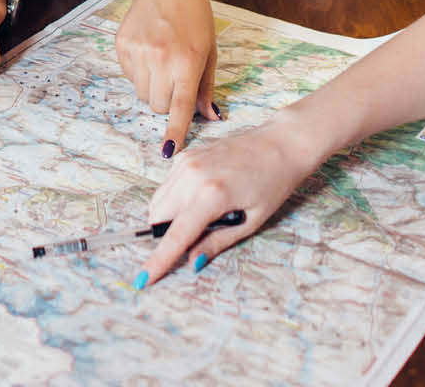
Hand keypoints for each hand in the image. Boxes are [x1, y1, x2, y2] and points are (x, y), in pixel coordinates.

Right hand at [116, 0, 220, 156]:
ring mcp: (139, 53)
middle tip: (174, 80)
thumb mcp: (209, 51)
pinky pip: (129, 76)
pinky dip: (139, 72)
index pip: (180, 107)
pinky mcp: (122, 47)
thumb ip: (206, 86)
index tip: (169, 151)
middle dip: (167, 101)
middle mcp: (161, 59)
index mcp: (188, 62)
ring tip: (161, 61)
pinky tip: (148, 50)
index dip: (175, 131)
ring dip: (152, 87)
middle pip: (158, 105)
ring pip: (142, 94)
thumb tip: (210, 116)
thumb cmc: (194, 18)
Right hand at [138, 123, 315, 286]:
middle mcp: (192, 176)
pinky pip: (167, 185)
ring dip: (170, 216)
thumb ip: (217, 241)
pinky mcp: (185, 155)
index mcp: (211, 195)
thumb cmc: (273, 183)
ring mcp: (185, 162)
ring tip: (204, 214)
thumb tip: (193, 261)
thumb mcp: (251, 221)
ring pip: (158, 201)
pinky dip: (176, 198)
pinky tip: (202, 196)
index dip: (159, 260)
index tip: (144, 279)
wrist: (281, 144)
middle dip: (166, 233)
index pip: (176, 235)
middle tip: (196, 236)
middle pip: (157, 216)